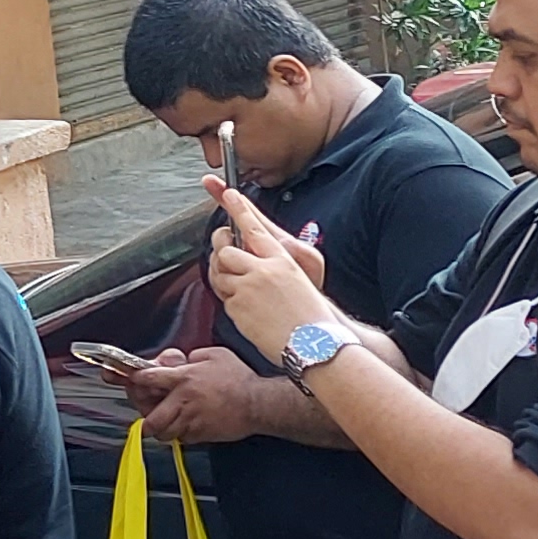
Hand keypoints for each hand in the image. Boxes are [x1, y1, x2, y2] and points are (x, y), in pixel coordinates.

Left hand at [116, 342, 288, 447]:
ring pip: (161, 431)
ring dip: (158, 425)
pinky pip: (179, 438)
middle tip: (144, 403)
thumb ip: (190, 357)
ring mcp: (191, 420)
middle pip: (147, 415)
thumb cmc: (239, 378)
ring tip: (163, 415)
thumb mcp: (213, 354)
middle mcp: (183, 401)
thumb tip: (177, 362)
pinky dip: (176, 433)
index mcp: (183, 378)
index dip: (130, 379)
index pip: (145, 378)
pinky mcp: (200, 435)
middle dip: (142, 410)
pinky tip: (183, 422)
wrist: (259, 404)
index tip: (120, 377)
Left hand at [204, 187, 333, 341]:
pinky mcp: (238, 307)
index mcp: (283, 260)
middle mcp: (264, 270)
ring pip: (220, 273)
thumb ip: (275, 266)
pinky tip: (248, 310)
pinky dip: (231, 301)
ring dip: (224, 278)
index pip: (254, 228)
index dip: (238, 208)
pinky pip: (224, 297)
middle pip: (226, 249)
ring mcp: (248, 289)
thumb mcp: (300, 281)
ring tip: (242, 289)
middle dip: (221, 250)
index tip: (227, 193)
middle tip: (224, 254)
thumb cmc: (313, 317)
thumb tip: (256, 258)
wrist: (317, 345)